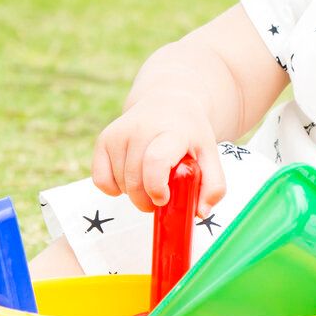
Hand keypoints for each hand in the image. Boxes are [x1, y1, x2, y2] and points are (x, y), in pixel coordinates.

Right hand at [91, 96, 225, 213]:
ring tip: (148, 182)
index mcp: (172, 131)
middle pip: (135, 180)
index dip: (156, 188)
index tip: (164, 198)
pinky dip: (113, 188)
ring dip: (133, 194)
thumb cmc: (190, 135)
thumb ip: (214, 186)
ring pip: (119, 183)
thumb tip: (201, 213)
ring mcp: (120, 133)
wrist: (168, 103)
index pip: (155, 162)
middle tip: (159, 199)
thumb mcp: (210, 154)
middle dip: (146, 201)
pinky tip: (130, 178)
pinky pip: (100, 179)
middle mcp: (141, 128)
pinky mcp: (104, 139)